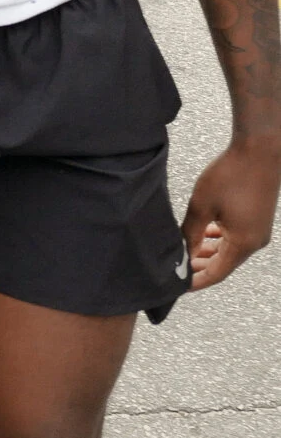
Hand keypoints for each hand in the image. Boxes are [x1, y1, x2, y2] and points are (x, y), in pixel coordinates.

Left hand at [181, 136, 277, 291]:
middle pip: (224, 264)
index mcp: (243, 244)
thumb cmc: (231, 175)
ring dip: (209, 252)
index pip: (217, 273)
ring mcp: (258, 231)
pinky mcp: (258, 219)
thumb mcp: (201, 206)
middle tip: (177, 268)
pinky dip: (219, 240)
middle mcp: (255, 241)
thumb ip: (190, 233)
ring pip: (230, 250)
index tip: (179, 286)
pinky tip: (205, 232)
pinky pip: (237, 238)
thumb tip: (181, 252)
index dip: (196, 281)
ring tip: (186, 249)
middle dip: (200, 267)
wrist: (260, 150)